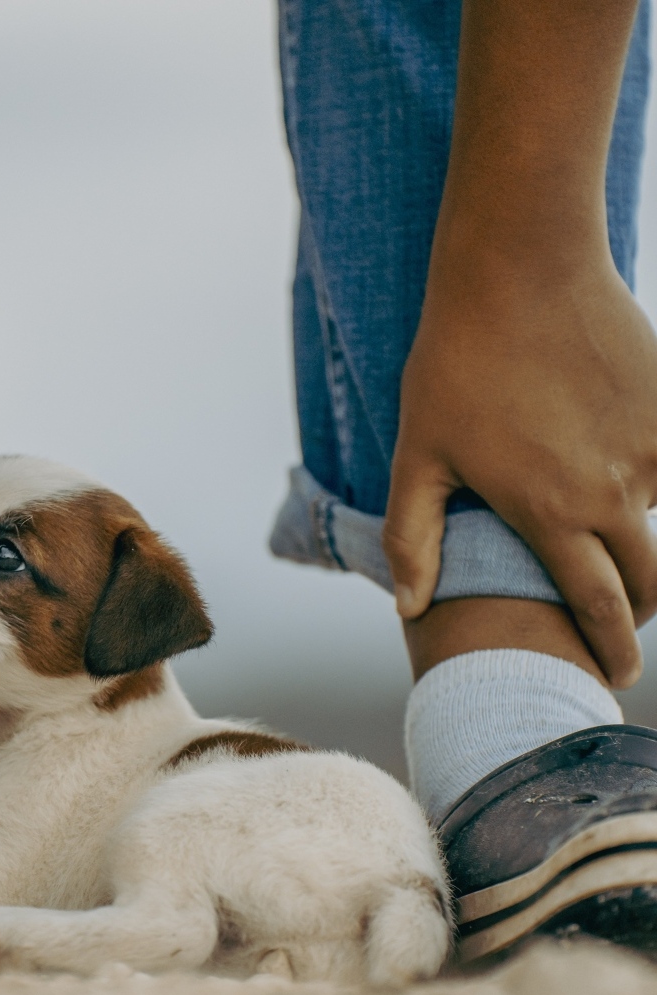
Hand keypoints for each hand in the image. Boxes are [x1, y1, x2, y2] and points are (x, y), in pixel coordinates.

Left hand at [385, 246, 656, 687]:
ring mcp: (656, 447)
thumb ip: (415, 537)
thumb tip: (409, 607)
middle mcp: (618, 490)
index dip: (609, 649)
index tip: (612, 678)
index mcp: (553, 512)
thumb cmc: (457, 364)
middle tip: (614, 624)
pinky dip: (645, 476)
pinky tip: (599, 451)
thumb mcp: (419, 454)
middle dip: (633, 613)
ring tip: (593, 524)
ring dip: (634, 536)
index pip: (598, 607)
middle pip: (649, 582)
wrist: (521, 269)